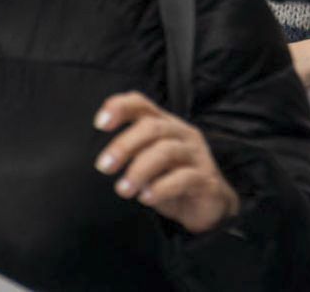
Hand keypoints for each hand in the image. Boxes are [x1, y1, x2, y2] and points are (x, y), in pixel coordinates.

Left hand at [94, 91, 239, 234]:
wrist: (210, 204)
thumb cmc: (172, 179)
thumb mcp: (149, 162)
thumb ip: (132, 153)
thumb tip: (104, 159)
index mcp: (165, 124)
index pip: (142, 104)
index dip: (121, 107)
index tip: (99, 123)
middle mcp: (181, 133)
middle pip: (152, 127)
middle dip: (124, 145)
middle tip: (104, 166)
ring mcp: (196, 154)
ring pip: (166, 151)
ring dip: (139, 170)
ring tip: (123, 189)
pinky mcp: (205, 178)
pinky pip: (183, 178)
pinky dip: (161, 188)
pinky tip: (146, 198)